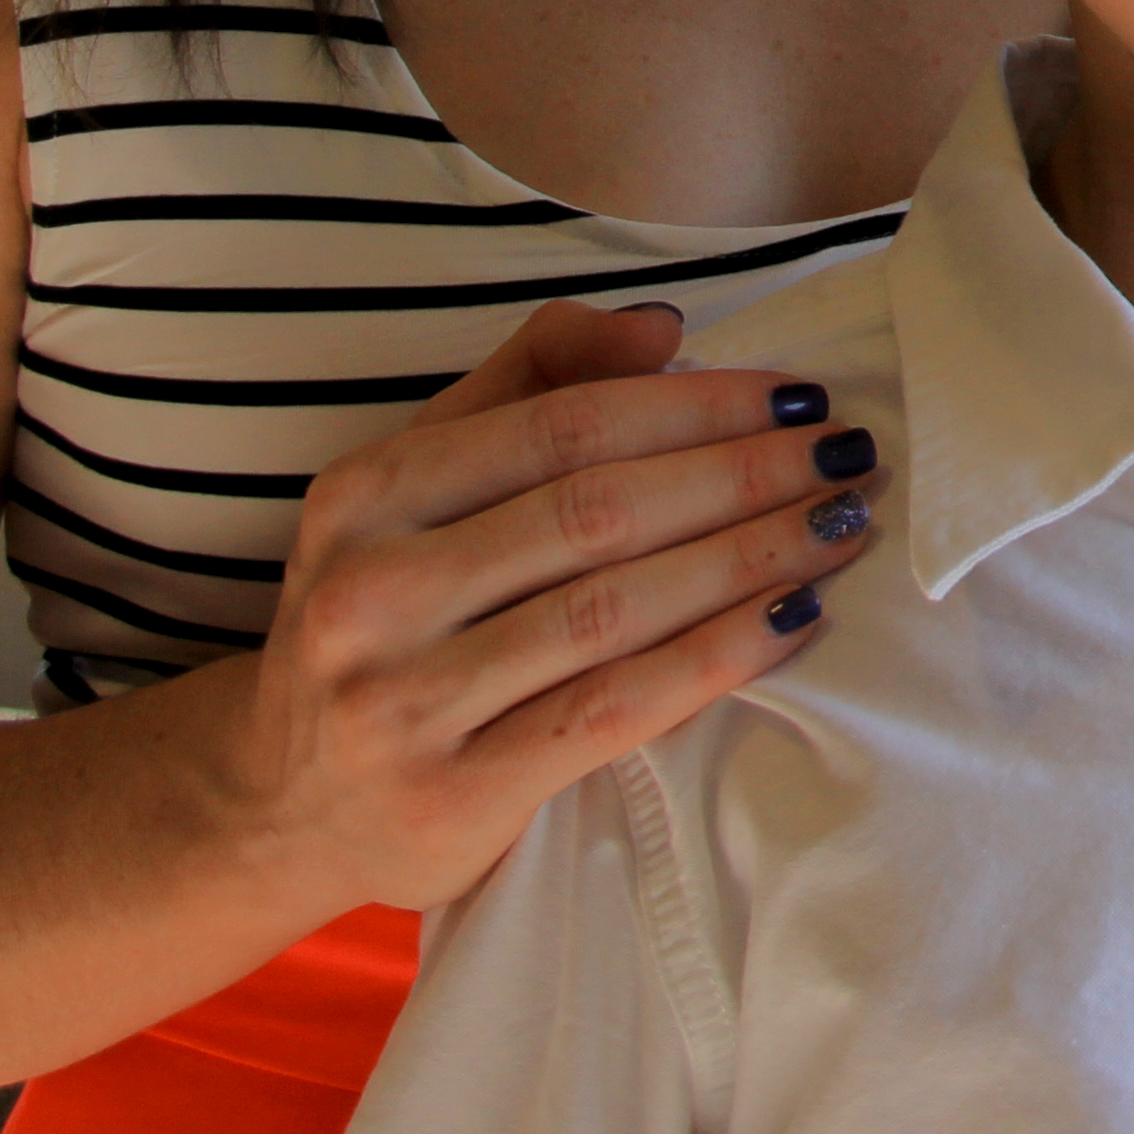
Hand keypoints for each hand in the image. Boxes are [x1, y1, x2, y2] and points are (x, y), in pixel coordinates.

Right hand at [207, 301, 883, 915]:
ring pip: (616, 609)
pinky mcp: (451, 796)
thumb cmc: (383, 620)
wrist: (284, 807)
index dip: (696, 404)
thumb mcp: (414, 487)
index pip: (563, 425)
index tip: (797, 396)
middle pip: (599, 512)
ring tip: (841, 524)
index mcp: (364, 494)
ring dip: (751, 558)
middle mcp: (369, 592)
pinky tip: (795, 618)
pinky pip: (615, 710)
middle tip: (849, 456)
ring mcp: (403, 701)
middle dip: (745, 476)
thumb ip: (527, 385)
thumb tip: (660, 326)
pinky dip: (718, 656)